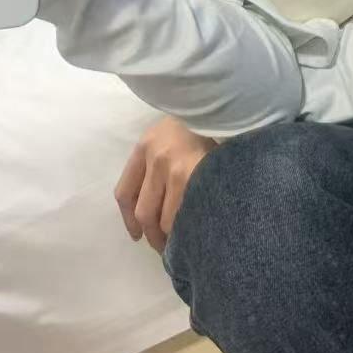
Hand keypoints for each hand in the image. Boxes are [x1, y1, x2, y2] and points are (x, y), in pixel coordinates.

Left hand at [114, 115, 216, 252]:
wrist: (227, 106)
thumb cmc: (201, 121)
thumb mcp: (170, 135)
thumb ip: (157, 162)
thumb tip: (155, 204)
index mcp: (144, 146)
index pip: (124, 192)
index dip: (128, 220)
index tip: (137, 235)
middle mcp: (156, 158)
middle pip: (143, 211)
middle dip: (152, 235)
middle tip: (163, 246)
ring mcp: (176, 168)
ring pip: (166, 218)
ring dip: (173, 236)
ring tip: (184, 241)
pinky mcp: (197, 176)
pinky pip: (188, 213)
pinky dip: (190, 227)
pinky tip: (197, 230)